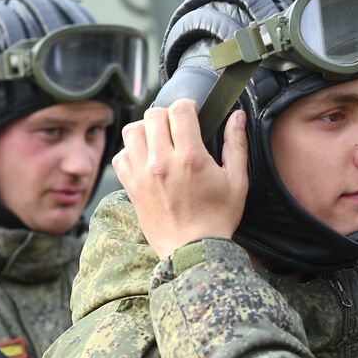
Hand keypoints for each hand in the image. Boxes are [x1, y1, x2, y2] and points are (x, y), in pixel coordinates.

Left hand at [112, 100, 248, 258]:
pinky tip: (145, 160)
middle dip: (166, 115)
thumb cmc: (217, 218)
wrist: (193, 251)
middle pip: (153, 115)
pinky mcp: (131, 188)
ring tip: (158, 140)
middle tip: (176, 128)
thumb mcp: (237, 181)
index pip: (179, 110)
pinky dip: (130, 153)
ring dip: (145, 130)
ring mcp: (143, 175)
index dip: (187, 106)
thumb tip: (237, 116)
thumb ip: (236, 145)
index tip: (192, 114)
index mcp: (190, 158)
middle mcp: (162, 162)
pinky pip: (120, 156)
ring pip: (132, 131)